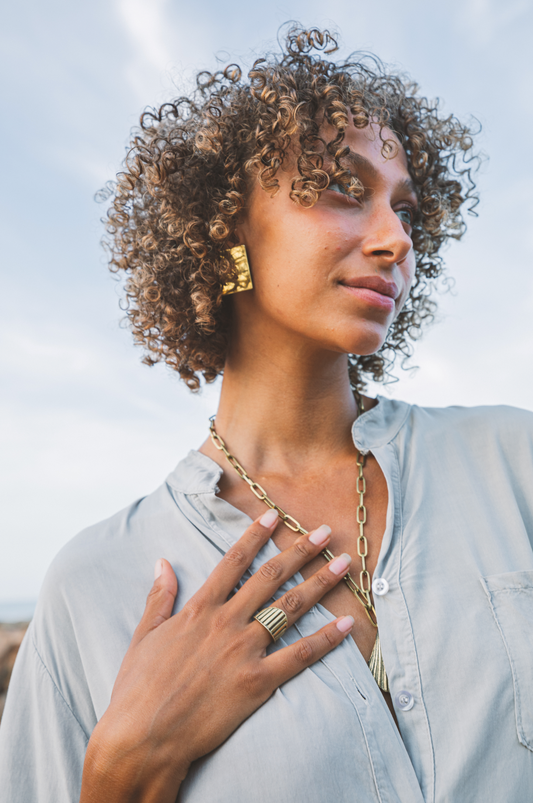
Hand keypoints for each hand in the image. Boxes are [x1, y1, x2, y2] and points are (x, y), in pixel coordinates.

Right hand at [80, 510, 353, 802]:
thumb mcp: (143, 636)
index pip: (233, 561)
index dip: (256, 536)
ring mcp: (244, 651)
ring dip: (320, 583)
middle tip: (326, 532)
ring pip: (290, 608)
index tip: (275, 515)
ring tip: (344, 564)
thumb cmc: (138, 689)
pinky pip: (299, 656)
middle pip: (271, 577)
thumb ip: (159, 597)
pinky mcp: (258, 682)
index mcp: (199, 609)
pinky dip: (325, 639)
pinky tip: (346, 624)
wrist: (144, 737)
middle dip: (301, 551)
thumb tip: (163, 562)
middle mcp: (226, 623)